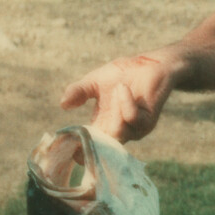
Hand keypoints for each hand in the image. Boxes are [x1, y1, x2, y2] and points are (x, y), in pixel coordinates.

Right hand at [59, 52, 177, 142]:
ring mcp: (134, 128)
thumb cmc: (124, 74)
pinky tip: (123, 88)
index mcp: (103, 125)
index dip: (78, 149)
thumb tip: (63, 104)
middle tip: (85, 126)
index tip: (66, 145)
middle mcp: (119, 131)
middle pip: (103, 149)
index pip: (90, 146)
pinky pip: (132, 118)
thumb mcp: (94, 82)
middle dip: (93, 140)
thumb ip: (78, 92)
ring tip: (117, 88)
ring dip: (114, 109)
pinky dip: (125, 103)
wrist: (151, 64)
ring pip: (118, 133)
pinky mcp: (147, 121)